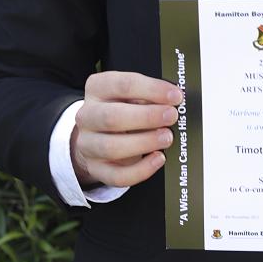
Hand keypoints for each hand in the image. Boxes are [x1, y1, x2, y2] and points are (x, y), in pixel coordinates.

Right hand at [70, 71, 181, 188]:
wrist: (100, 132)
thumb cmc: (123, 107)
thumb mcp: (133, 94)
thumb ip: (149, 95)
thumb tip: (174, 99)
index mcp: (98, 88)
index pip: (122, 85)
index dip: (152, 90)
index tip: (175, 95)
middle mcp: (87, 116)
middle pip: (112, 117)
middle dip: (146, 117)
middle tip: (171, 116)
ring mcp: (88, 144)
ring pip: (111, 148)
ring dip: (143, 143)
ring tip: (167, 138)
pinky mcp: (96, 168)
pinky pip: (116, 176)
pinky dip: (140, 170)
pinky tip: (158, 159)